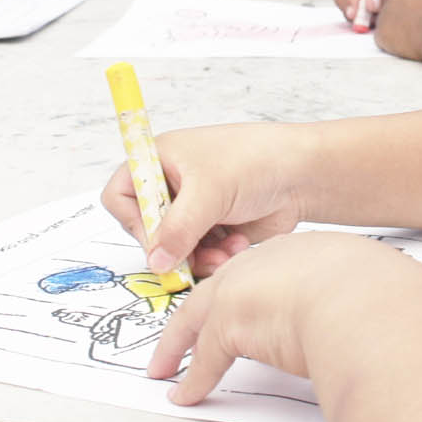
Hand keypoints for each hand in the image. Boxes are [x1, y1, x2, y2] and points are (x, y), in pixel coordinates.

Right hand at [99, 121, 310, 274]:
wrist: (302, 175)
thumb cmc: (255, 161)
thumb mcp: (210, 191)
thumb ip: (178, 228)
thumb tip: (155, 261)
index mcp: (159, 159)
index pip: (120, 195)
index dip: (134, 220)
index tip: (156, 236)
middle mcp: (172, 185)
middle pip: (147, 230)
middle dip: (172, 247)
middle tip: (191, 257)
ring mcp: (192, 209)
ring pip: (174, 250)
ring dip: (196, 258)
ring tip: (224, 252)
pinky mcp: (212, 229)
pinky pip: (198, 257)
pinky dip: (214, 258)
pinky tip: (236, 247)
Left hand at [148, 232, 419, 402]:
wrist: (366, 302)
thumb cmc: (378, 297)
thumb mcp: (365, 286)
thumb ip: (353, 299)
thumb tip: (365, 319)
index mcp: (296, 252)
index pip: (258, 272)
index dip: (244, 292)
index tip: (237, 306)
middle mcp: (260, 264)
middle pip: (214, 290)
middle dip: (193, 315)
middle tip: (178, 334)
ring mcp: (240, 291)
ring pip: (194, 321)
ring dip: (177, 348)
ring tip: (165, 366)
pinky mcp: (229, 325)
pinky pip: (203, 360)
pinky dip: (192, 381)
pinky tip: (185, 394)